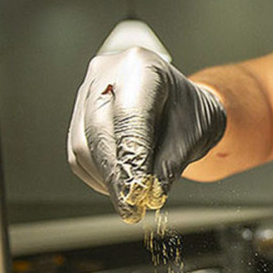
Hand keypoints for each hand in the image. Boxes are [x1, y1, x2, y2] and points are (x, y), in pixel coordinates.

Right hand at [67, 47, 225, 221]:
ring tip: (132, 197)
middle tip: (131, 205)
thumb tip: (149, 193)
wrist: (182, 105)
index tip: (138, 192)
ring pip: (82, 144)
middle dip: (115, 175)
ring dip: (106, 179)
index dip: (132, 158)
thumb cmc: (190, 113)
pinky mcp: (79, 115)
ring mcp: (88, 92)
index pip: (129, 116)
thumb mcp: (194, 135)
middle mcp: (107, 73)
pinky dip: (99, 176)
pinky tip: (120, 185)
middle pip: (97, 130)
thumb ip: (170, 163)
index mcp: (141, 66)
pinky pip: (78, 153)